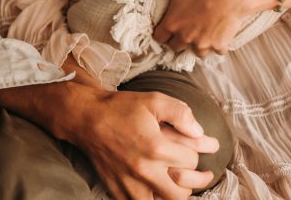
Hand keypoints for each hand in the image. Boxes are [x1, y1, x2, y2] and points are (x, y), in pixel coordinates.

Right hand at [64, 84, 218, 199]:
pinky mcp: (117, 190)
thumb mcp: (155, 100)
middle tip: (203, 176)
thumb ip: (181, 113)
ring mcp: (129, 184)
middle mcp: (144, 170)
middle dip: (195, 183)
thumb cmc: (122, 108)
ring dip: (174, 194)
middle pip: (180, 193)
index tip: (201, 149)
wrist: (87, 119)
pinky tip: (158, 188)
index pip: (191, 162)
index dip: (198, 154)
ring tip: (180, 183)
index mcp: (156, 147)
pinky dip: (153, 199)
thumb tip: (200, 132)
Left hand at [129, 0, 250, 57]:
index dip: (163, 31)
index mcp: (172, 24)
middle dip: (179, 40)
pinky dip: (217, 45)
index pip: (159, 38)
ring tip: (203, 33)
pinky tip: (219, 34)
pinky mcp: (219, 45)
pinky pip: (216, 51)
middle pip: (175, 48)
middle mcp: (185, 38)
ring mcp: (203, 44)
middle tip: (186, 28)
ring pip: (196, 53)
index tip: (168, 26)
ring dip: (198, 45)